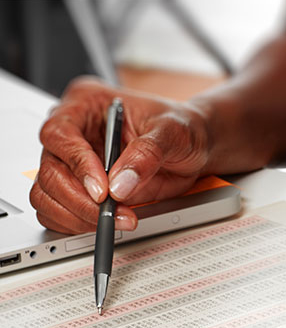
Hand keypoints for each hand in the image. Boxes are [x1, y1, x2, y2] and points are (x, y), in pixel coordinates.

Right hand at [30, 77, 212, 233]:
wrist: (195, 146)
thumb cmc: (181, 128)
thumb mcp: (172, 132)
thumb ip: (146, 154)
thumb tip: (120, 183)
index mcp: (86, 104)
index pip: (60, 133)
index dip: (77, 164)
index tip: (102, 190)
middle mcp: (74, 132)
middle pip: (50, 169)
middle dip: (80, 199)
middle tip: (111, 212)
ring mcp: (73, 162)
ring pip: (48, 194)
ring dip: (79, 215)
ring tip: (117, 219)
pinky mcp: (81, 187)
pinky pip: (60, 211)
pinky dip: (78, 223)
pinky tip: (107, 222)